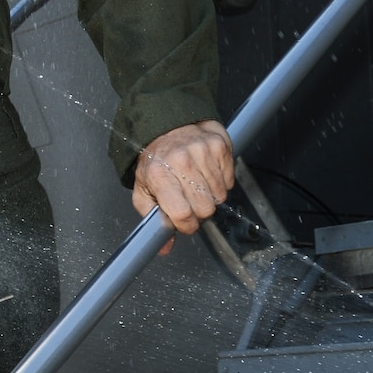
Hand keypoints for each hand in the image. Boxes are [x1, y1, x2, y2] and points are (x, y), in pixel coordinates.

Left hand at [133, 119, 235, 246]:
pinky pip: (229, 180)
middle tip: (190, 201)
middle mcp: (181, 162)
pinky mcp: (220, 146)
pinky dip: (221, 181)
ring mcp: (202, 152)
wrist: (167, 125)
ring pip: (220, 196)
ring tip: (196, 184)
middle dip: (199, 212)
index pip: (182, 213)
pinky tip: (206, 173)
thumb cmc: (155, 160)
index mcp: (159, 175)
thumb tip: (164, 247)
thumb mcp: (143, 189)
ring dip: (210, 196)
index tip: (185, 224)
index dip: (187, 225)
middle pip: (205, 208)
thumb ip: (153, 219)